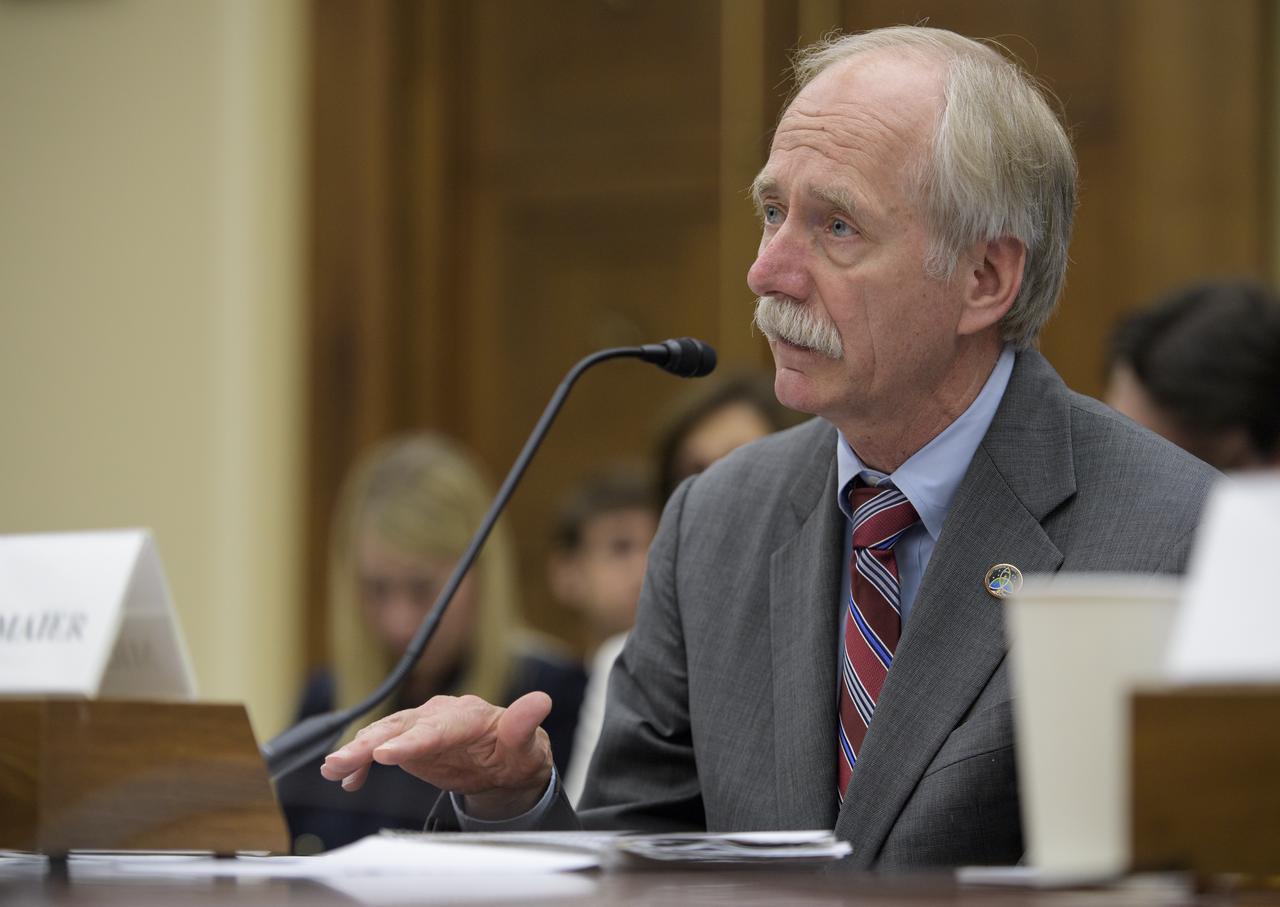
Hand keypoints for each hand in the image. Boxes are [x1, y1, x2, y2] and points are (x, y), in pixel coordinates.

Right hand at [320, 691, 554, 819]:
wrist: (505, 759)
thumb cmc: (517, 750)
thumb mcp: (526, 743)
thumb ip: (524, 724)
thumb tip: (542, 700)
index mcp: (466, 715)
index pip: (435, 727)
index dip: (411, 741)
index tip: (386, 754)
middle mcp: (438, 714)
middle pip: (400, 728)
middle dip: (369, 745)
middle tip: (340, 762)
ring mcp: (420, 725)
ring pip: (384, 734)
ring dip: (356, 751)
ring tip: (332, 768)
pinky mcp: (409, 740)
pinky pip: (381, 748)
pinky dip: (362, 762)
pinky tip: (346, 779)